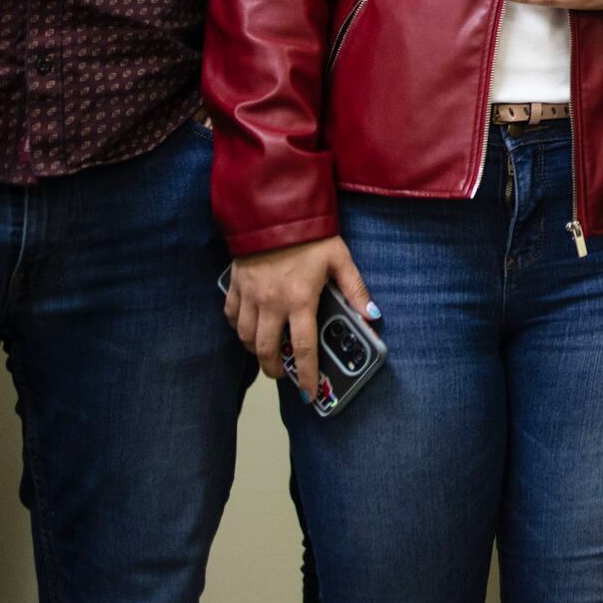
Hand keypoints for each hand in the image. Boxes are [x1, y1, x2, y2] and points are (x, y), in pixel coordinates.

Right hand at [225, 236, 376, 403]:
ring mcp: (250, 295)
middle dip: (274, 369)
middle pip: (266, 350)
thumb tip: (372, 316)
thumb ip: (355, 290)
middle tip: (283, 374)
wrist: (275, 210)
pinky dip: (237, 327)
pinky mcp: (236, 285)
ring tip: (267, 353)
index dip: (306, 374)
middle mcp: (271, 303)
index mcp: (300, 300)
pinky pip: (230, 315)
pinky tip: (248, 328)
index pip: (303, 347)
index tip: (308, 392)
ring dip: (255, 351)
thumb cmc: (311, 236)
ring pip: (245, 336)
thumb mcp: (340, 259)